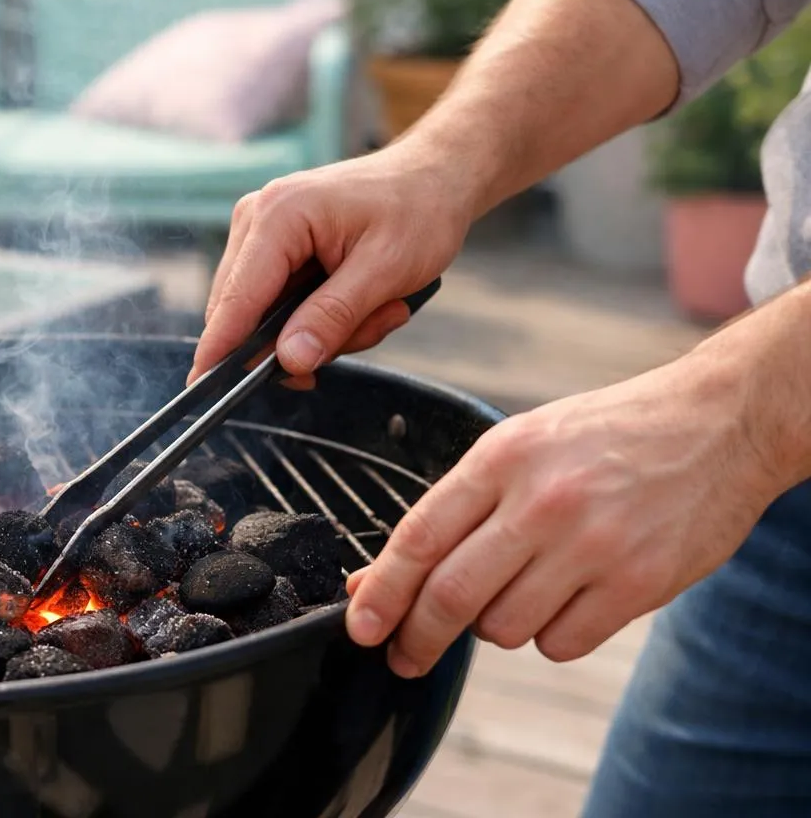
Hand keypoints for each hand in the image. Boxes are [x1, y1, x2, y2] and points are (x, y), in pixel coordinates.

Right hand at [193, 145, 475, 387]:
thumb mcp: (386, 270)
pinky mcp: (273, 247)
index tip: (203, 388)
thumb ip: (333, 317)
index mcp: (279, 216)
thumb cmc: (418, 210)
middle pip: (246, 313)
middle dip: (304, 339)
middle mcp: (257, 219)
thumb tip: (289, 361)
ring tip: (380, 308)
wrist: (433, 177)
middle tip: (369, 327)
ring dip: (323, 329)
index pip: (236, 297)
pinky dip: (321, 316)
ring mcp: (261, 232)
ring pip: (266, 315)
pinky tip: (363, 301)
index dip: (221, 348)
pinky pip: (280, 304)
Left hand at [345, 353, 781, 674]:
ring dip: (493, 627)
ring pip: (504, 628)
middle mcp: (543, 501)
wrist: (720, 423)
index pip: (419, 537)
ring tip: (516, 591)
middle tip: (402, 656)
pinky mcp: (639, 584)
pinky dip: (549, 637)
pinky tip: (565, 600)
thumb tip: (380, 577)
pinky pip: (561, 644)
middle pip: (451, 595)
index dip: (381, 591)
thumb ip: (456, 509)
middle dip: (416, 637)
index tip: (360, 624)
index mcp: (502, 457)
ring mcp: (594, 545)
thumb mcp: (521, 445)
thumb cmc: (605, 435)